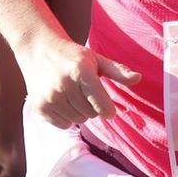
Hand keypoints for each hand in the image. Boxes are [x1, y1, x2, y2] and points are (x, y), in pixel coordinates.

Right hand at [14, 32, 141, 129]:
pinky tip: (63, 102)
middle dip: (93, 106)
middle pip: (91, 113)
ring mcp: (49, 97)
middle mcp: (63, 85)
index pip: (100, 102)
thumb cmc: (73, 56)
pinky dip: (67, 118)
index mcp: (80, 71)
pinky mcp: (39, 107)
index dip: (107, 110)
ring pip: (78, 120)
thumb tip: (138, 78)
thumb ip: (118, 71)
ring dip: (80, 112)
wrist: (39, 51)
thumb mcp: (97, 59)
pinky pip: (63, 125)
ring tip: (74, 96)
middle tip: (85, 93)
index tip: (109, 111)